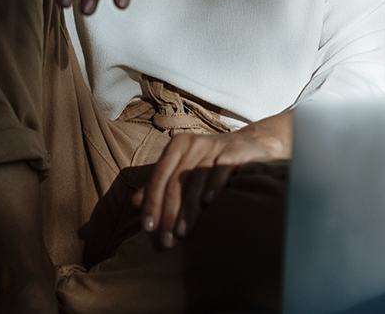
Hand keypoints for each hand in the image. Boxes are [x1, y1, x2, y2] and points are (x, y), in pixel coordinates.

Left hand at [132, 111, 291, 247]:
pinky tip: (208, 202)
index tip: (148, 228)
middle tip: (167, 240)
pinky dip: (214, 184)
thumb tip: (135, 203)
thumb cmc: (210, 162)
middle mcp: (194, 143)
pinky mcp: (236, 150)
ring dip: (189, 208)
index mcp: (178, 146)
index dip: (153, 202)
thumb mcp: (183, 169)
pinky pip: (223, 167)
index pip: (160, 176)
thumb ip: (160, 184)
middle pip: (177, 181)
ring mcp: (216, 146)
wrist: (249, 145)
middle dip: (170, 213)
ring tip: (183, 232)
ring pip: (197, 178)